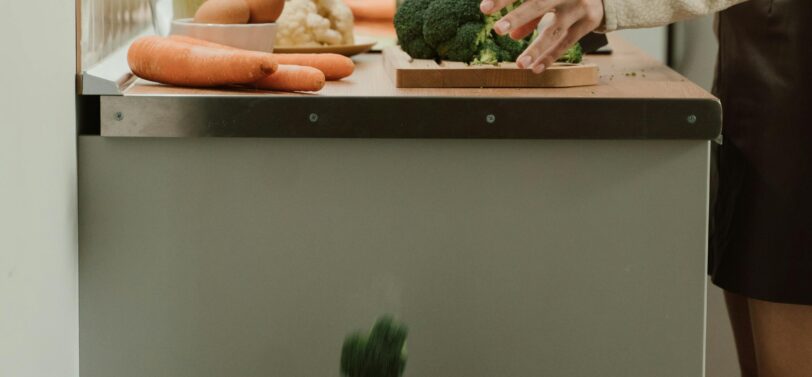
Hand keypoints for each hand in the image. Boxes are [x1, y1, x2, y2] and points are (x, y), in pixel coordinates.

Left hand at [479, 0, 603, 72]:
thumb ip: (530, 12)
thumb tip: (512, 35)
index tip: (484, 9)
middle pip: (538, 3)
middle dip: (518, 17)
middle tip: (498, 30)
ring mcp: (579, 7)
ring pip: (554, 30)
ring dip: (535, 48)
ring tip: (519, 64)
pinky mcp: (589, 22)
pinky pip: (566, 42)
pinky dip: (550, 56)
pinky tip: (536, 68)